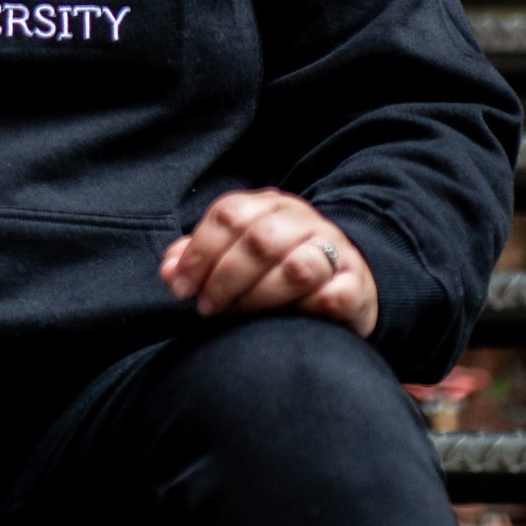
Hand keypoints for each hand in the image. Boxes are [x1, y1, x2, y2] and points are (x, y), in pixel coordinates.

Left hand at [160, 188, 378, 338]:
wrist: (347, 282)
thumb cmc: (277, 271)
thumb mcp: (236, 255)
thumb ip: (199, 259)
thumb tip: (168, 271)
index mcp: (269, 205)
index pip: (228, 214)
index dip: (199, 252)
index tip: (181, 288)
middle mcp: (304, 220)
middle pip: (258, 240)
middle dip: (224, 278)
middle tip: (207, 308)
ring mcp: (335, 250)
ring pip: (295, 268)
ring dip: (258, 297)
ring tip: (238, 315)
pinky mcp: (356, 284)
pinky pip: (330, 297)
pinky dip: (303, 311)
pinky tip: (285, 321)